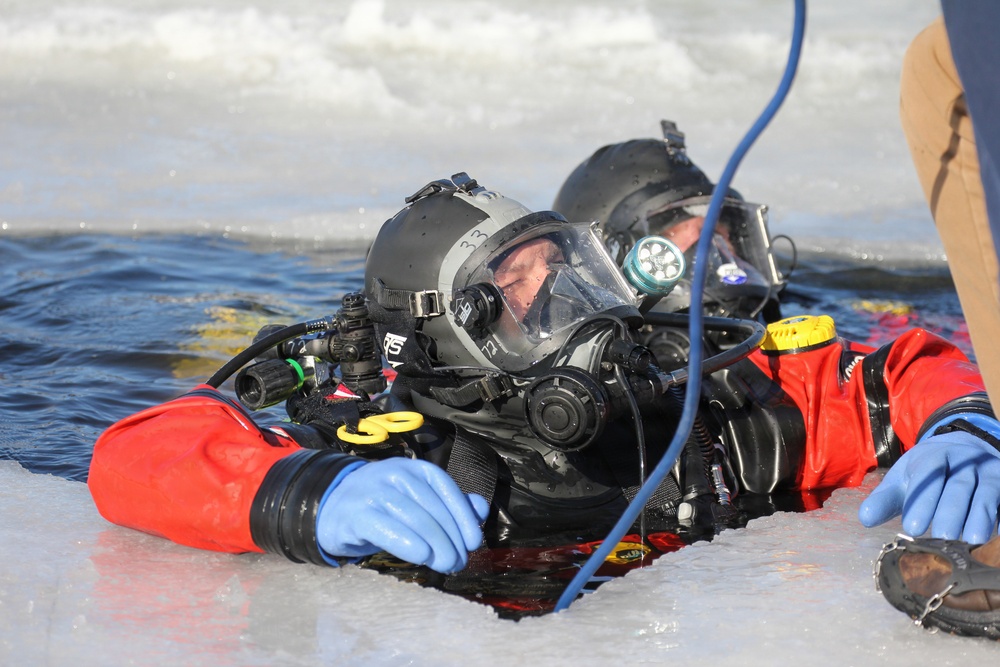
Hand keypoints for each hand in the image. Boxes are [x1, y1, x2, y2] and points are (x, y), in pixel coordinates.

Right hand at [316, 458, 489, 572]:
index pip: (444, 487)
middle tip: (459, 562)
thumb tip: (480, 510)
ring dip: (434, 543)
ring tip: (446, 565)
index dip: (462, 514)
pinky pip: (383, 527)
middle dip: (449, 537)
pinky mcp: (355, 514)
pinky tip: (421, 557)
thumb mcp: (418, 501)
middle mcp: (394, 474)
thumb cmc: (384, 508)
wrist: (334, 508)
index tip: (473, 541)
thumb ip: (450, 504)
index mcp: (413, 469)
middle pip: (429, 506)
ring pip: (411, 517)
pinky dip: (405, 542)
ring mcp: (372, 491)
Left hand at [859, 416, 999, 542]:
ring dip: (980, 517)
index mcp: (935, 456)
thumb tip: (865, 518)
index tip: (911, 527)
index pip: (928, 474)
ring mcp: (990, 472)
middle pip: (959, 486)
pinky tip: (995, 537)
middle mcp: (965, 461)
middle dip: (950, 511)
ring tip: (970, 541)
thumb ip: (884, 499)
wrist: (963, 451)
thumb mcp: (903, 481)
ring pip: (987, 493)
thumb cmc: (926, 474)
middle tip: (940, 536)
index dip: (921, 500)